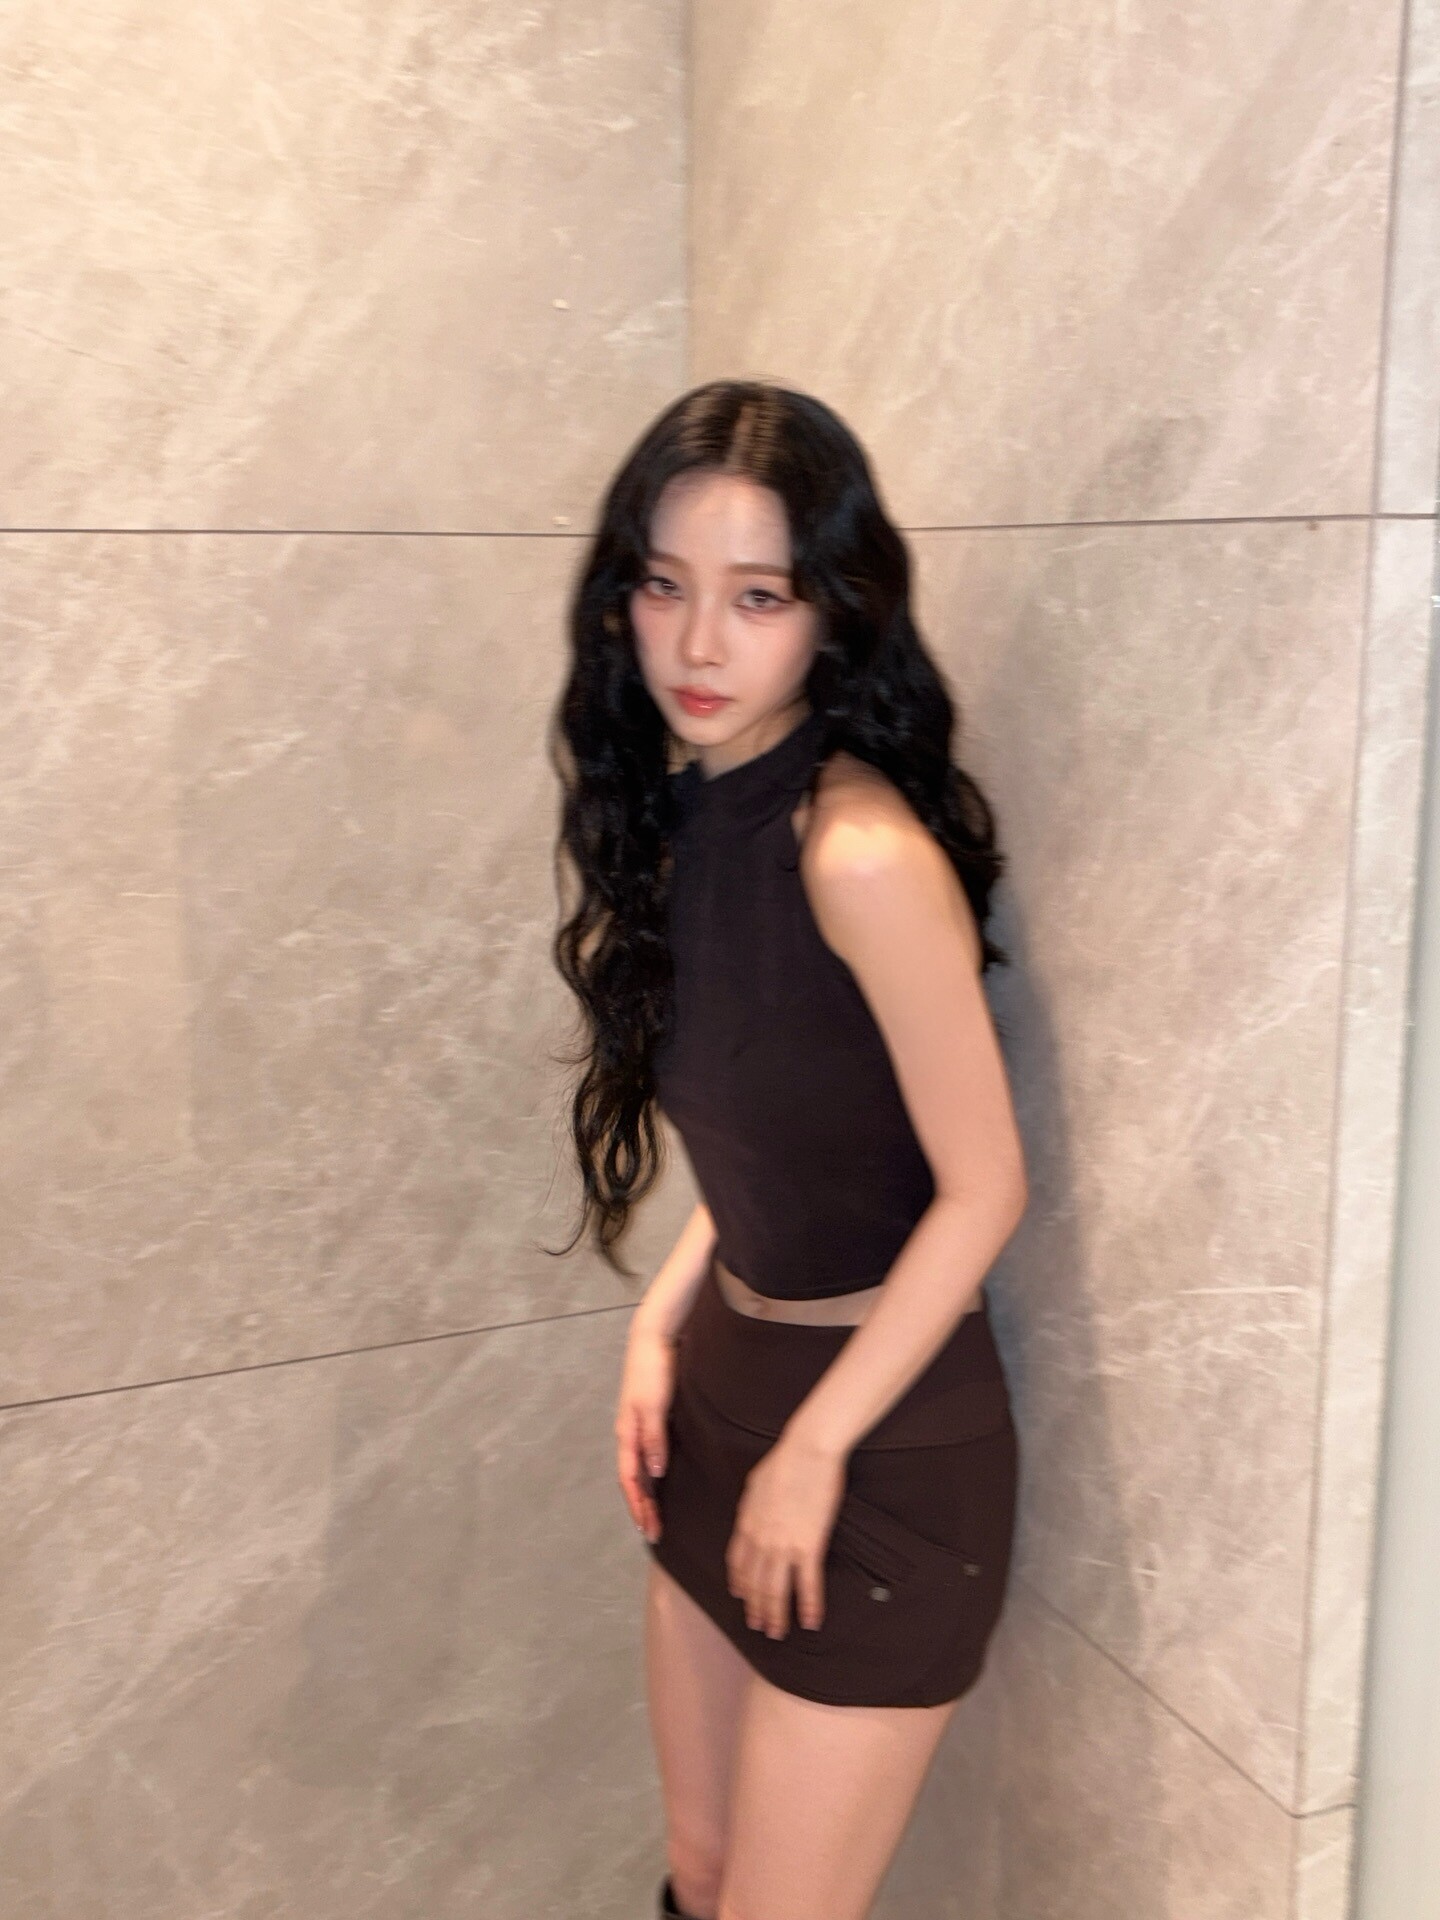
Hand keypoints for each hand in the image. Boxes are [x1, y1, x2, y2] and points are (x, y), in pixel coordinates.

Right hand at [616, 1318, 677, 1544]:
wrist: (653, 1337)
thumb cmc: (652, 1368)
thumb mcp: (654, 1404)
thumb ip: (654, 1438)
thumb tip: (655, 1473)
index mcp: (627, 1433)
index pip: (630, 1480)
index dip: (638, 1505)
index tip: (647, 1528)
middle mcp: (630, 1434)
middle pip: (633, 1480)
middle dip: (641, 1507)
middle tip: (653, 1533)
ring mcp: (638, 1427)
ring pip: (639, 1470)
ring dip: (646, 1494)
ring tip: (655, 1515)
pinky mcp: (650, 1418)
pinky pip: (647, 1455)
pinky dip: (652, 1475)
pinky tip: (661, 1480)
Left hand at [725, 1431, 847, 1638]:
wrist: (807, 1451)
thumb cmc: (784, 1461)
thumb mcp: (755, 1484)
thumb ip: (751, 1507)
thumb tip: (749, 1516)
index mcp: (746, 1524)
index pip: (738, 1564)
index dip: (740, 1584)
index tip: (741, 1597)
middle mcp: (761, 1541)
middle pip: (754, 1583)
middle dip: (756, 1608)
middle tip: (760, 1626)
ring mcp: (784, 1546)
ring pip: (775, 1590)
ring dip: (776, 1615)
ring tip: (778, 1631)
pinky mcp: (809, 1547)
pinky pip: (808, 1584)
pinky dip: (809, 1606)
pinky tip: (811, 1621)